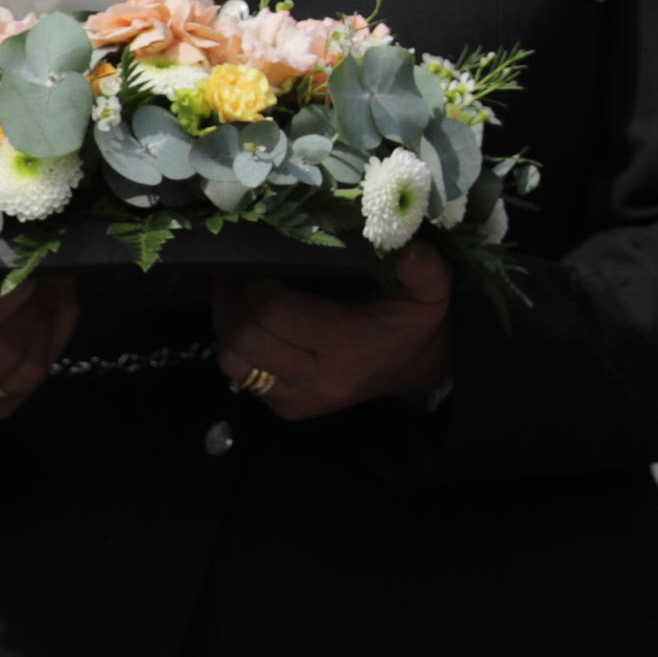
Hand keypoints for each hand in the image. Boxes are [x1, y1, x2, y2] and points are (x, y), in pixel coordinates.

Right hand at [0, 272, 78, 420]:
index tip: (27, 267)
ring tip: (54, 280)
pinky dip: (58, 333)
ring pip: (33, 368)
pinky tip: (55, 302)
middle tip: (45, 269)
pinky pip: (44, 372)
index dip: (9, 295)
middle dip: (36, 306)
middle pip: (9, 350)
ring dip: (52, 319)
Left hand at [210, 242, 452, 420]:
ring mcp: (298, 398)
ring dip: (227, 322)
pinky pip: (240, 375)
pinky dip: (236, 344)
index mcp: (346, 346)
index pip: (274, 314)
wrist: (415, 367)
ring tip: (236, 291)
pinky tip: (247, 319)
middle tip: (238, 269)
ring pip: (233, 359)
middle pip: (246, 338)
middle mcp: (317, 379)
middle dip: (233, 300)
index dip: (254, 284)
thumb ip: (423, 267)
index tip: (257, 258)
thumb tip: (406, 248)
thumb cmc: (412, 321)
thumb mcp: (430, 289)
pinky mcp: (287, 408)